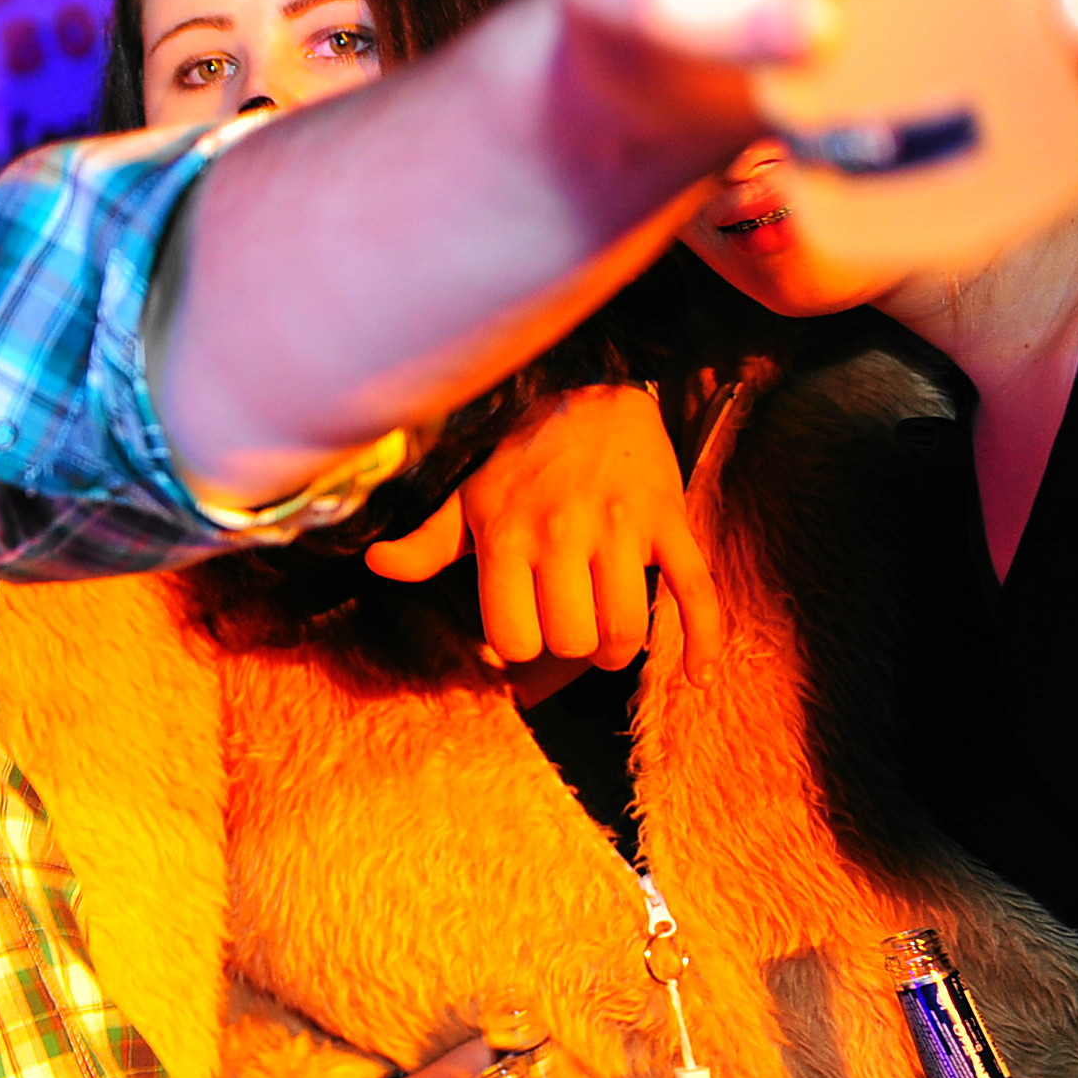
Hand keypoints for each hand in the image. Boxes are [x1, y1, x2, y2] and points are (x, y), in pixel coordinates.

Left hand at [366, 384, 725, 680]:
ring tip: (610, 637)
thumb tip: (377, 564)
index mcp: (508, 534)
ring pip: (625, 629)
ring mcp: (620, 529)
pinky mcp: (670, 524)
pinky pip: (695, 594)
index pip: (514, 636)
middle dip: (571, 647)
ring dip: (620, 650)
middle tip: (571, 626)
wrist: (599, 405)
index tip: (527, 627)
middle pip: (571, 640)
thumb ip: (427, 543)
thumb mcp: (470, 501)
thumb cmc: (525, 465)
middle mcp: (562, 532)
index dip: (521, 644)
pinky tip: (694, 673)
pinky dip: (700, 641)